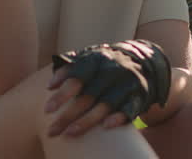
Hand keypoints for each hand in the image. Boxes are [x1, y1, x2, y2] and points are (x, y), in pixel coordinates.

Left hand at [43, 40, 171, 137]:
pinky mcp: (139, 95)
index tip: (47, 110)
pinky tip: (106, 127)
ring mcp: (127, 82)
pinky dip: (118, 117)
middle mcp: (113, 69)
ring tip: (69, 134)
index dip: (62, 93)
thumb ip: (69, 67)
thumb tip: (49, 85)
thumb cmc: (105, 63)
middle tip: (52, 131)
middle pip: (88, 95)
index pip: (77, 76)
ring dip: (87, 121)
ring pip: (106, 104)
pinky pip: (129, 108)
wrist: (144, 60)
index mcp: (98, 59)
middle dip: (68, 115)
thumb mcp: (89, 58)